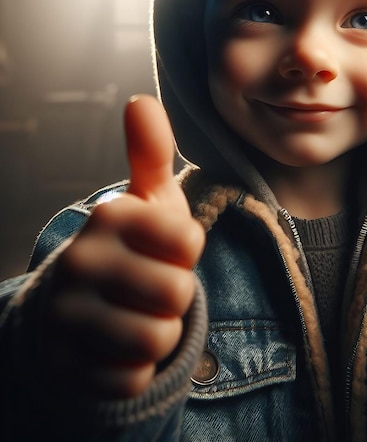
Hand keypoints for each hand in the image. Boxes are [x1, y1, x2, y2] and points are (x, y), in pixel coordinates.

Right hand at [46, 95, 204, 397]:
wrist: (81, 305)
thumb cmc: (132, 247)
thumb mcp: (147, 200)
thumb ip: (151, 153)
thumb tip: (142, 100)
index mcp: (107, 217)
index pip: (189, 243)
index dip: (185, 251)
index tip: (162, 248)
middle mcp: (78, 263)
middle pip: (177, 293)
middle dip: (173, 294)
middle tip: (147, 284)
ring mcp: (66, 319)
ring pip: (157, 339)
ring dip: (158, 331)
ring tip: (134, 312)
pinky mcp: (67, 368)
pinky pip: (134, 377)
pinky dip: (136, 366)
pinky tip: (115, 345)